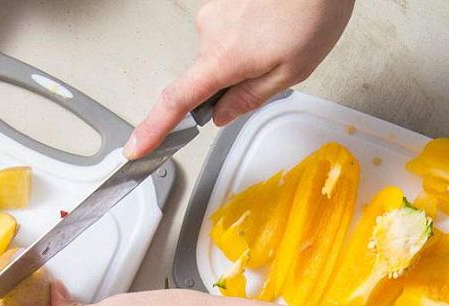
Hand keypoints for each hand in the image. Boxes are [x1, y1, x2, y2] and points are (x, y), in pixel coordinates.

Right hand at [125, 0, 354, 158]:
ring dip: (245, 58)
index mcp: (223, 58)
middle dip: (234, 84)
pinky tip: (273, 27)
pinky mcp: (222, 2)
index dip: (154, 128)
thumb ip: (250, 98)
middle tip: (272, 68)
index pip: (178, 102)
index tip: (136, 147)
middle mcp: (209, 33)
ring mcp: (214, 13)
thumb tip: (220, 116)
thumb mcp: (290, 73)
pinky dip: (248, 39)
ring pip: (221, 55)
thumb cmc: (312, 11)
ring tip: (280, 40)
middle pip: (208, 78)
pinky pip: (228, 34)